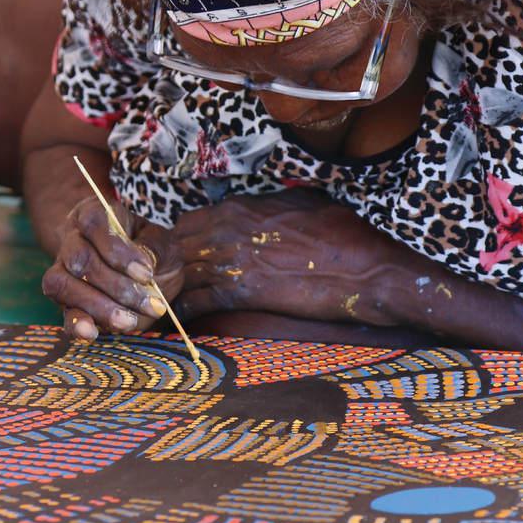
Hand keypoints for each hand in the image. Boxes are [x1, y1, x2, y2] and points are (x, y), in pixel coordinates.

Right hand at [42, 196, 182, 341]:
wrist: (149, 275)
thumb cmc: (154, 251)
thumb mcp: (165, 243)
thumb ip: (155, 249)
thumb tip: (142, 267)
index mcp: (94, 215)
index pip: (93, 223)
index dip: (117, 250)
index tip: (146, 273)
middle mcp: (72, 240)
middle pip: (79, 259)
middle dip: (117, 285)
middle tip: (150, 303)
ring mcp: (64, 272)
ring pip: (63, 285)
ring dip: (99, 306)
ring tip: (129, 321)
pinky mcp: (67, 303)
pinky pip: (62, 313)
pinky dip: (76, 325)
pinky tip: (94, 333)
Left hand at [172, 191, 400, 324]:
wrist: (358, 269)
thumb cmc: (338, 233)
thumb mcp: (298, 202)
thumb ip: (265, 205)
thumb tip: (257, 208)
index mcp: (236, 208)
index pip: (184, 222)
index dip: (179, 240)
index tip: (181, 255)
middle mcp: (224, 232)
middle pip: (173, 248)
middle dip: (167, 265)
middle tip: (166, 283)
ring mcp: (228, 263)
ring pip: (177, 275)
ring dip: (169, 289)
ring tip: (163, 304)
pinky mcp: (237, 294)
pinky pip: (193, 303)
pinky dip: (181, 312)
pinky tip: (176, 320)